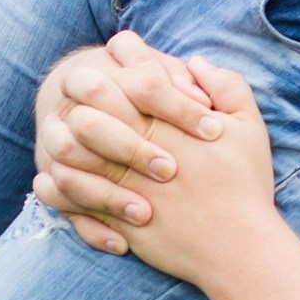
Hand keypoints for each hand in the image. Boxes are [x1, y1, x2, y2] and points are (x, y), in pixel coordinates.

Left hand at [35, 58, 279, 282]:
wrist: (238, 248)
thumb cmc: (246, 186)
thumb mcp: (249, 127)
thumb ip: (226, 86)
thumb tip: (194, 61)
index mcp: (170, 122)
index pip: (135, 70)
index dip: (123, 53)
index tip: (119, 52)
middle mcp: (142, 147)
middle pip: (93, 102)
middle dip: (82, 88)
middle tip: (79, 86)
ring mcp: (125, 183)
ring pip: (72, 148)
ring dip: (61, 135)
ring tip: (57, 129)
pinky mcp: (116, 216)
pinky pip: (71, 196)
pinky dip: (54, 185)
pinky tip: (49, 176)